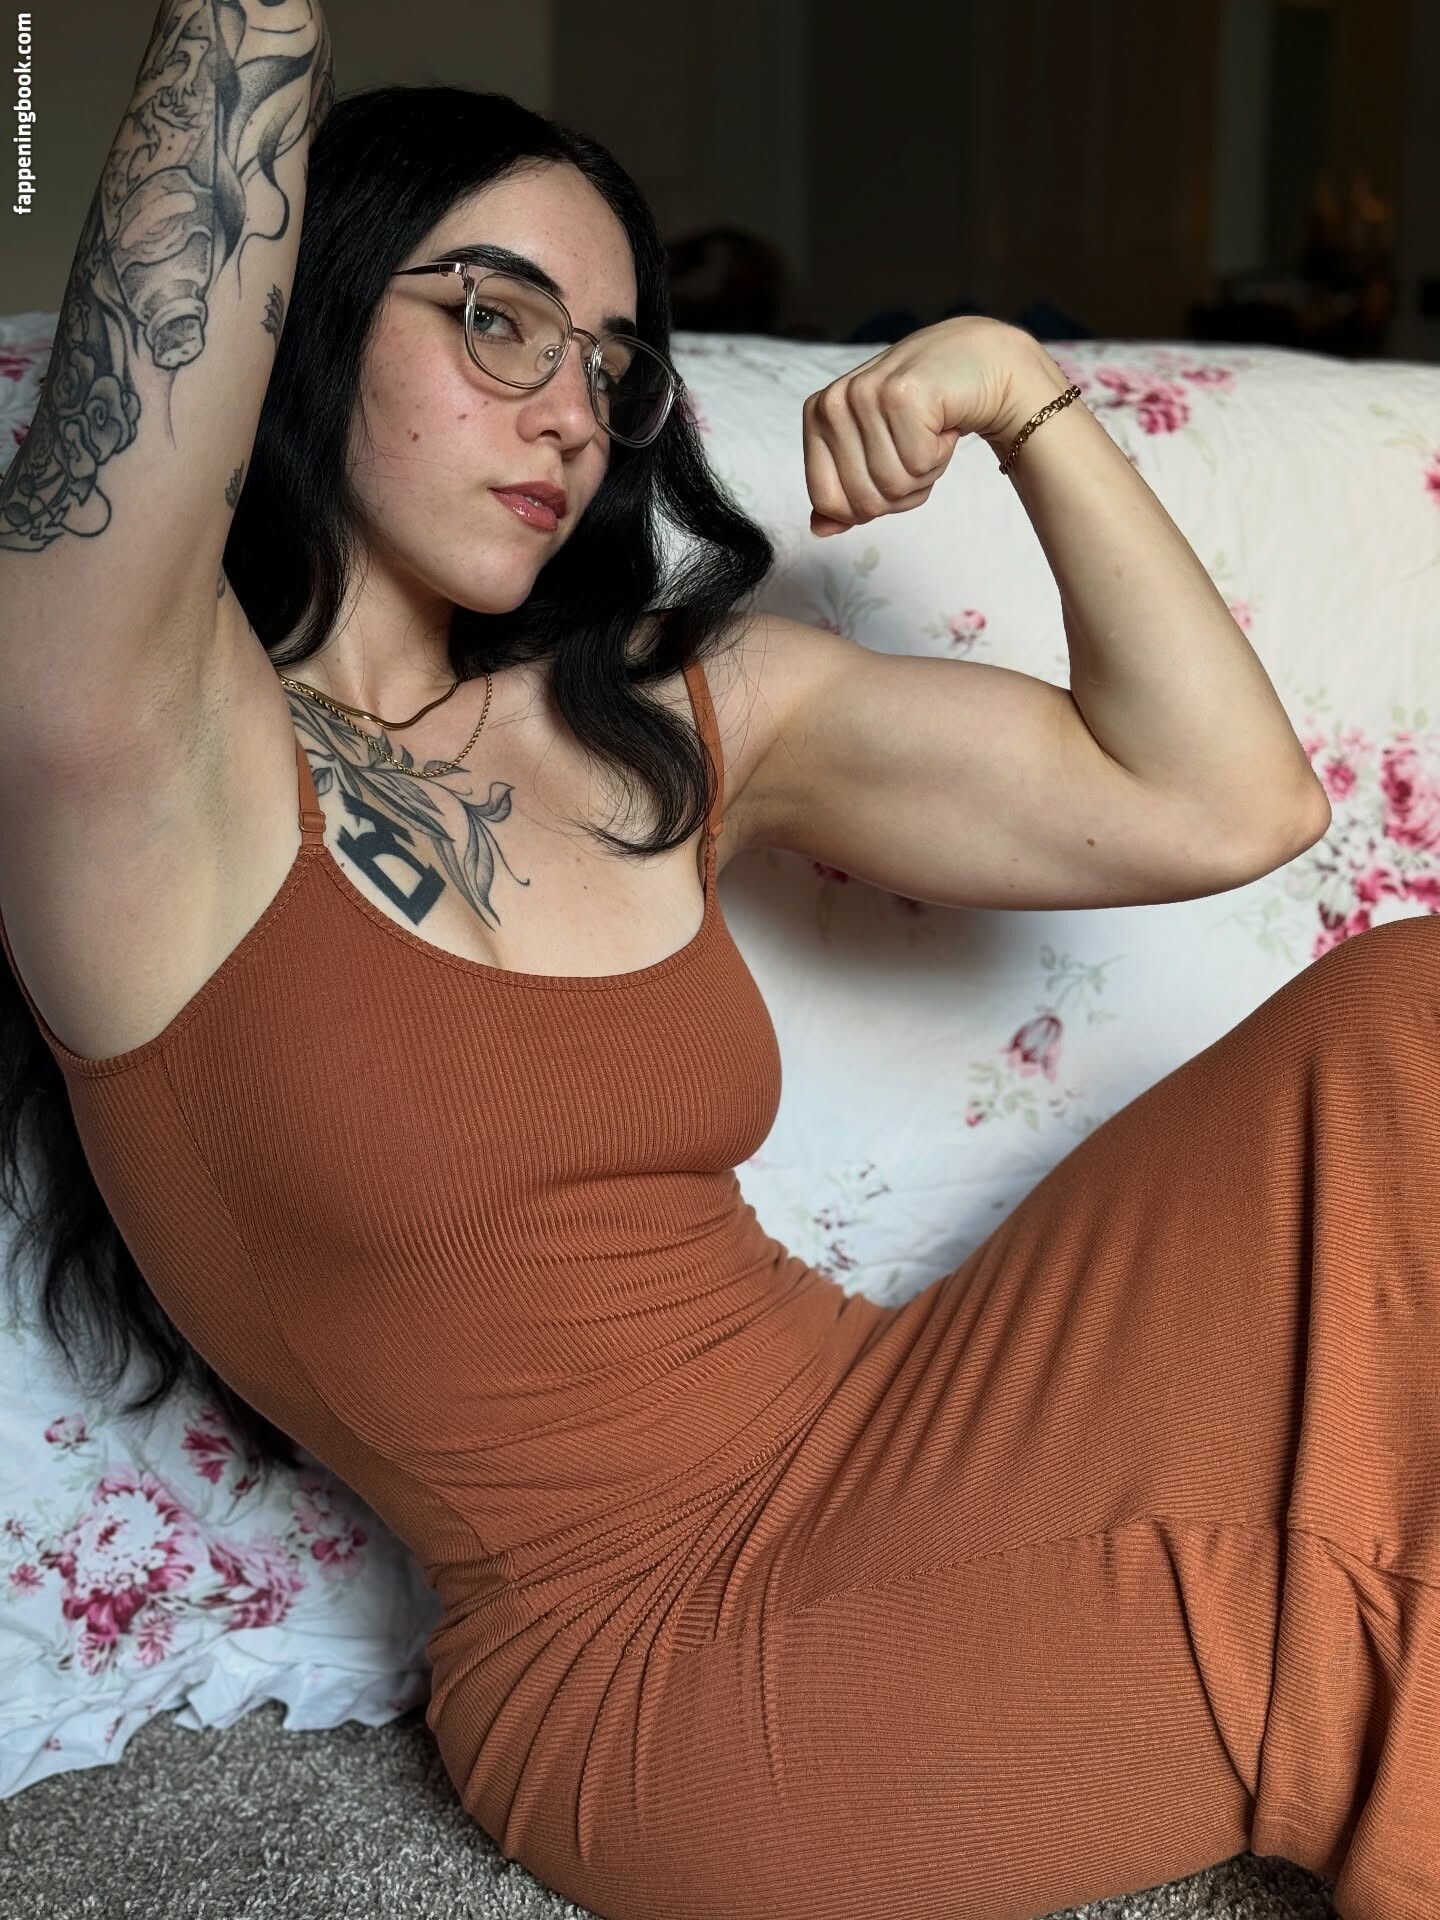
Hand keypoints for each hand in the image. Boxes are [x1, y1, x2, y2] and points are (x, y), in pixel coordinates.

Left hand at [802, 318, 1047, 535]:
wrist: (980, 363)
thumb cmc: (925, 413)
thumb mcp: (876, 452)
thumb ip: (845, 491)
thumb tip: (820, 529)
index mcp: (817, 416)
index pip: (825, 501)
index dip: (867, 506)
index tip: (891, 468)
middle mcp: (833, 402)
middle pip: (862, 500)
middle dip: (901, 491)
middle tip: (917, 449)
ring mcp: (865, 395)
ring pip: (892, 485)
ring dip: (925, 471)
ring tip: (930, 434)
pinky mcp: (902, 395)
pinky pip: (918, 465)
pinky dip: (940, 455)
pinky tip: (943, 423)